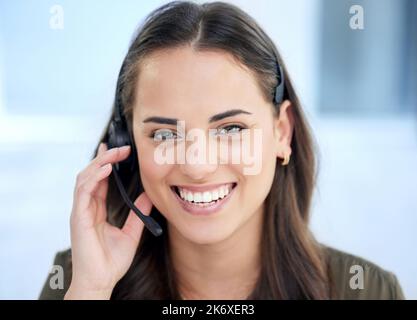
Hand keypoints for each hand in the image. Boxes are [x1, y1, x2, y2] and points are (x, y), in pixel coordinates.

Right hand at [65, 143, 151, 298]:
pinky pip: (84, 191)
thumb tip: (149, 196)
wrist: (101, 281)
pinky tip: (107, 169)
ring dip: (100, 163)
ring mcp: (81, 211)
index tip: (119, 151)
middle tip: (120, 147)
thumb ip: (138, 214)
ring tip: (115, 153)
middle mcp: (87, 208)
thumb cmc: (111, 262)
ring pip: (85, 178)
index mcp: (97, 210)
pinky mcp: (78, 217)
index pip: (101, 181)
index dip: (108, 164)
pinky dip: (95, 177)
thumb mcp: (131, 233)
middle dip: (105, 158)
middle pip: (92, 175)